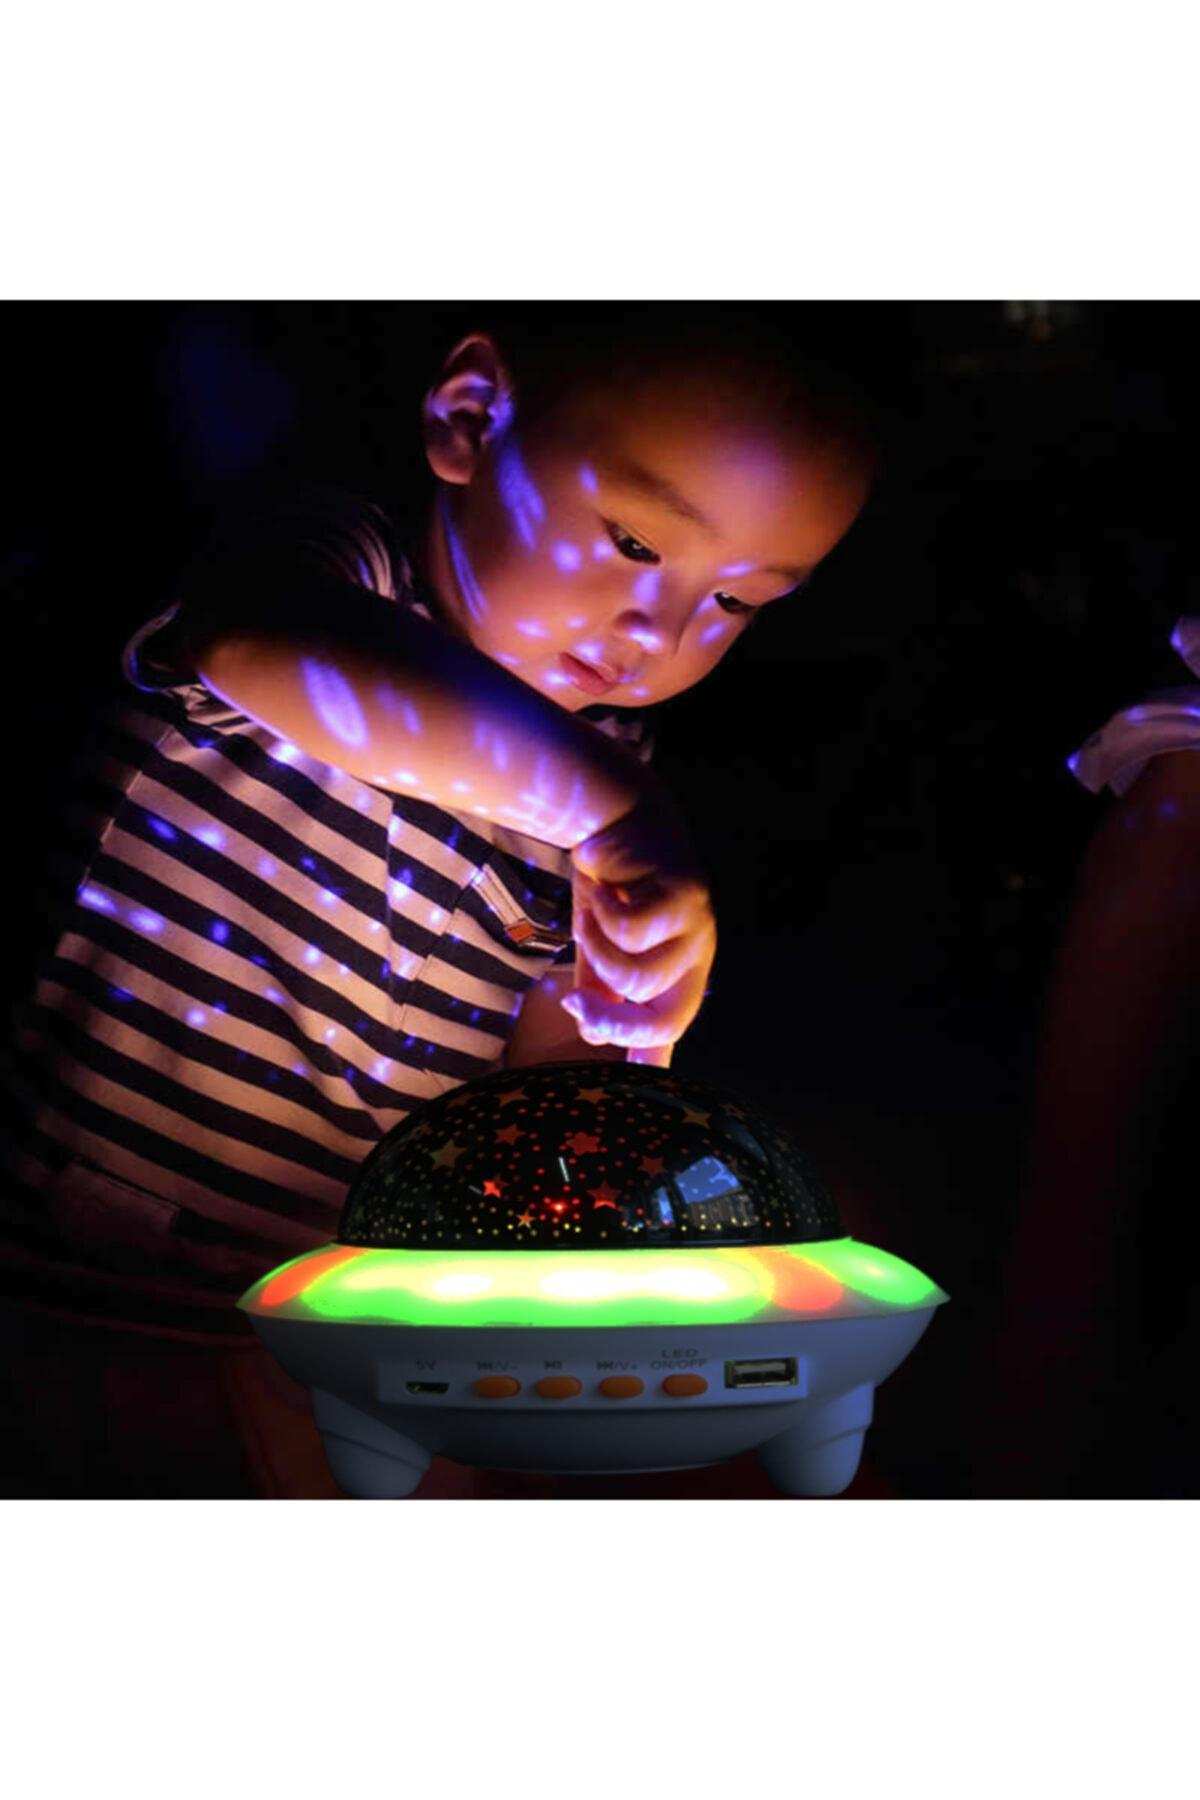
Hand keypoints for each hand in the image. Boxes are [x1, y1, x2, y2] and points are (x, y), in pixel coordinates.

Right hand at [560, 785, 716, 1065]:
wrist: (615, 817)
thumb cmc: (609, 891)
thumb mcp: (598, 952)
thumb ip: (602, 996)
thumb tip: (598, 1044)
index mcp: (681, 973)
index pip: (670, 1029)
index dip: (643, 1054)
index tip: (613, 1075)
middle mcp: (699, 955)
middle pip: (664, 1018)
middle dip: (609, 1018)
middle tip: (571, 1000)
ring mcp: (699, 926)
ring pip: (639, 976)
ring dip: (596, 950)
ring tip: (589, 918)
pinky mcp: (686, 893)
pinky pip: (632, 932)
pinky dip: (602, 917)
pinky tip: (599, 890)